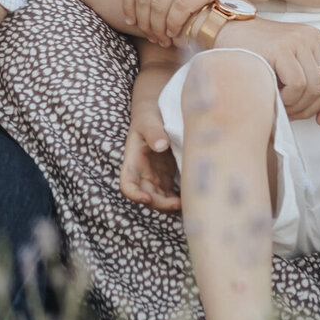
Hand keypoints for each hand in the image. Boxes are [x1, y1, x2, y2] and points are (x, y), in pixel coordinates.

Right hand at [119, 85, 180, 210]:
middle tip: (177, 204)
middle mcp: (142, 172)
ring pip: (159, 198)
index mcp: (133, 161)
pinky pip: (170, 193)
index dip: (134, 195)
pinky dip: (178, 200)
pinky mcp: (167, 176)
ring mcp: (155, 176)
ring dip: (170, 205)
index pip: (127, 184)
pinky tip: (192, 200)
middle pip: (146, 196)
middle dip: (159, 204)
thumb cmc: (149, 116)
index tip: (147, 199)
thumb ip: (153, 132)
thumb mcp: (148, 120)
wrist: (157, 113)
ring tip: (188, 206)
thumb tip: (161, 145)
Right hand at [213, 18, 319, 122]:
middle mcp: (311, 38)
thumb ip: (319, 81)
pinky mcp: (281, 48)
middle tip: (294, 116)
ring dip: (299, 107)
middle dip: (313, 108)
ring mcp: (297, 41)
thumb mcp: (291, 66)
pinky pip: (298, 84)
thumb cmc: (255, 52)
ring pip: (315, 87)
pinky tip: (275, 99)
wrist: (223, 32)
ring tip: (282, 109)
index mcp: (318, 40)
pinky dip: (289, 99)